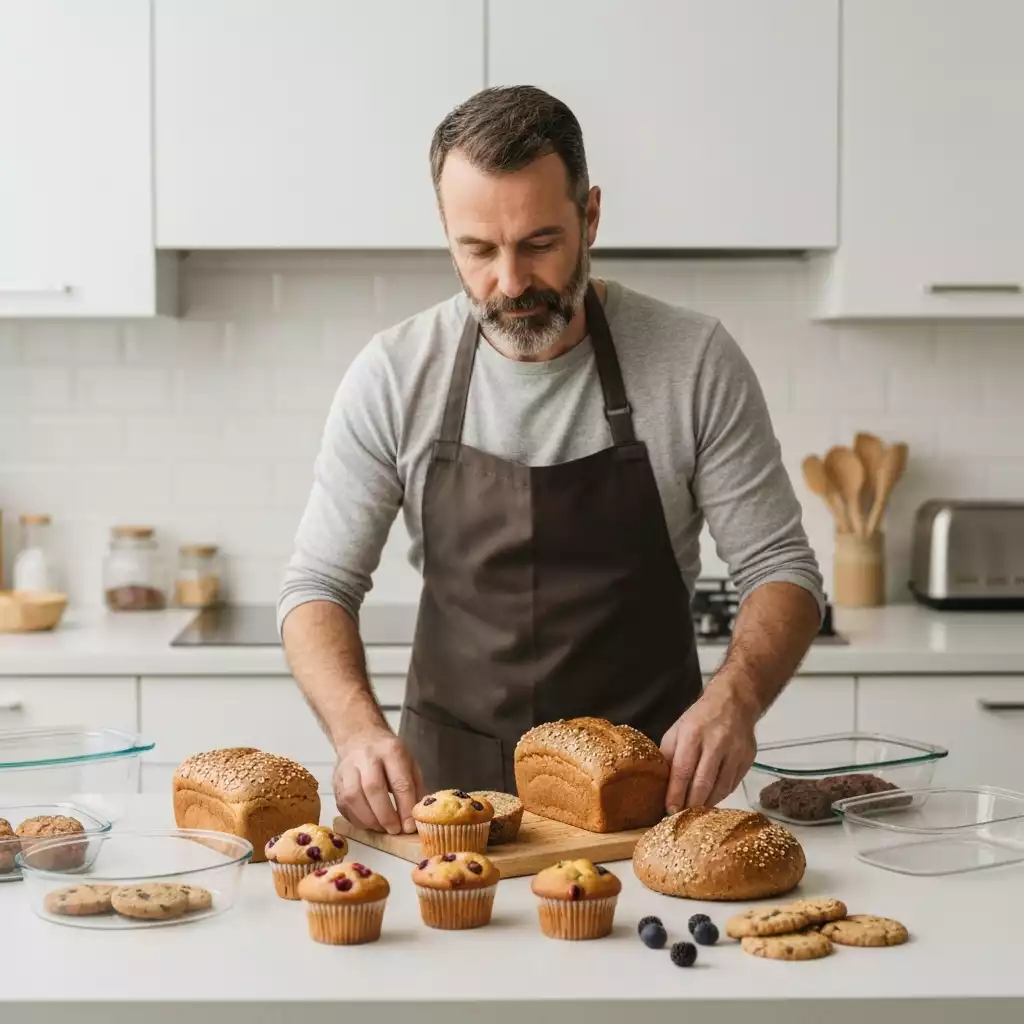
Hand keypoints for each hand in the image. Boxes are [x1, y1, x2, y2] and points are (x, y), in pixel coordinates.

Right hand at [334, 727, 425, 835]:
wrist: (359, 736)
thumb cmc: (389, 754)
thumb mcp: (409, 762)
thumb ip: (416, 787)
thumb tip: (419, 815)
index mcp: (391, 751)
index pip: (400, 782)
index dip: (405, 807)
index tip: (410, 826)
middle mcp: (367, 757)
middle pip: (373, 788)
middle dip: (385, 815)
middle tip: (394, 830)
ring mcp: (347, 768)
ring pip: (353, 797)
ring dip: (368, 819)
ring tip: (381, 828)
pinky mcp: (336, 781)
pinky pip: (342, 804)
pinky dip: (356, 819)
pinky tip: (367, 823)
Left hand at [660, 689, 757, 811]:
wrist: (734, 702)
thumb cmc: (699, 718)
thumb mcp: (678, 730)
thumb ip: (668, 755)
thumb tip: (658, 783)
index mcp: (693, 734)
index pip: (683, 770)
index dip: (675, 793)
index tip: (669, 810)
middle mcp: (716, 743)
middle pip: (703, 783)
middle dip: (691, 804)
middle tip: (681, 817)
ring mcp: (735, 752)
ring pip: (720, 788)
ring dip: (706, 804)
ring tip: (695, 812)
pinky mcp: (748, 759)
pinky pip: (732, 785)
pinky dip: (720, 796)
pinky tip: (710, 800)